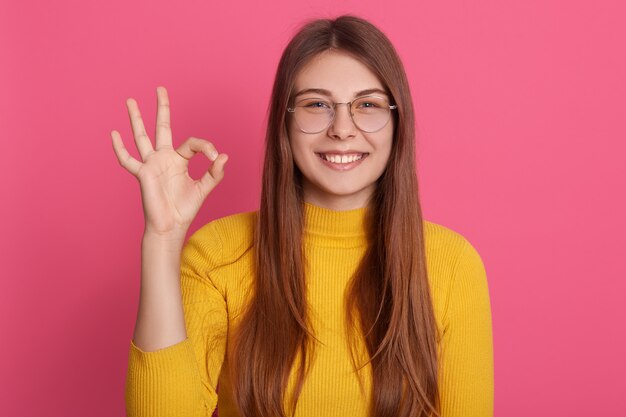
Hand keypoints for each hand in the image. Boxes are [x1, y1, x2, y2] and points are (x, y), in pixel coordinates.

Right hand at [111, 86, 227, 237]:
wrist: (171, 225)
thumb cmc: (185, 209)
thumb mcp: (204, 189)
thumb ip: (215, 173)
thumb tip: (224, 156)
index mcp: (179, 160)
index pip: (192, 143)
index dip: (206, 146)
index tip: (215, 157)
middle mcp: (164, 158)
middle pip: (162, 127)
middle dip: (162, 108)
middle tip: (160, 88)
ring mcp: (152, 164)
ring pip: (142, 136)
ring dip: (136, 119)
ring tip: (131, 100)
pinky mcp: (143, 174)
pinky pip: (129, 160)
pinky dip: (120, 148)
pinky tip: (114, 133)